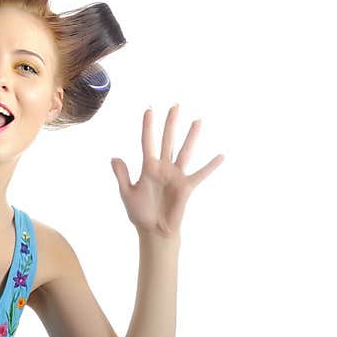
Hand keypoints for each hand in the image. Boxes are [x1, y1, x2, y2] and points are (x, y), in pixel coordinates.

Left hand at [111, 104, 223, 237]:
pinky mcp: (186, 187)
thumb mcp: (127, 193)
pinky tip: (221, 156)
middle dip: (170, 123)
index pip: (147, 142)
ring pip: (185, 151)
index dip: (148, 126)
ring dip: (191, 137)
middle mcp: (163, 168)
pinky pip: (200, 174)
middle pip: (167, 140)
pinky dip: (210, 166)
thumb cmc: (140, 213)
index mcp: (148, 167)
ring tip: (197, 121)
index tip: (149, 109)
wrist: (154, 231)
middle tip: (175, 105)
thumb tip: (114, 157)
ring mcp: (176, 176)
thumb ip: (122, 175)